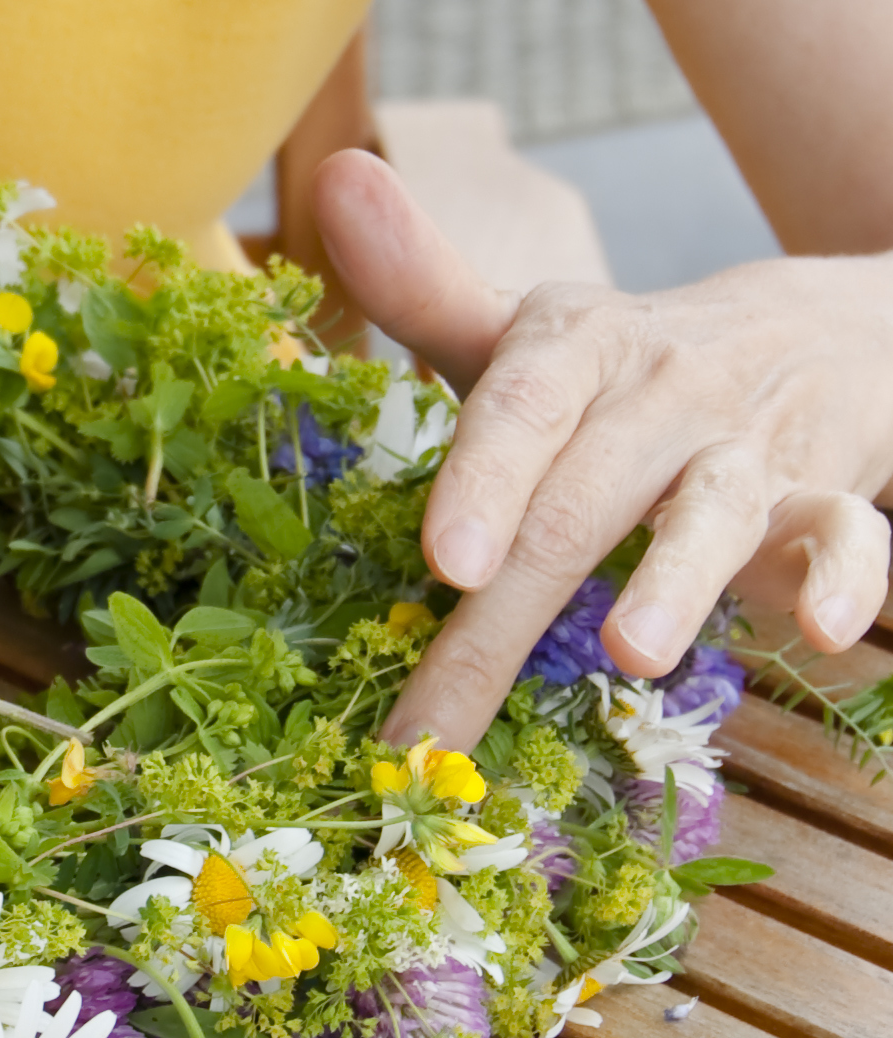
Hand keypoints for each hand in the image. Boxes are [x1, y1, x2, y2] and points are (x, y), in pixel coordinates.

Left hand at [314, 150, 892, 748]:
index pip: (520, 406)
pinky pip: (845, 530)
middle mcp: (658, 394)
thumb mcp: (523, 331)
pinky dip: (843, 576)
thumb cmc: (615, 369)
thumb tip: (336, 182)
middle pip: (579, 504)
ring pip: (714, 509)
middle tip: (443, 712)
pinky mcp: (822, 492)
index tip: (443, 559)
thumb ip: (423, 288)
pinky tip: (827, 627)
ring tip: (636, 651)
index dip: (484, 479)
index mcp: (572, 352)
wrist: (804, 326)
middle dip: (507, 615)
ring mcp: (744, 446)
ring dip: (677, 579)